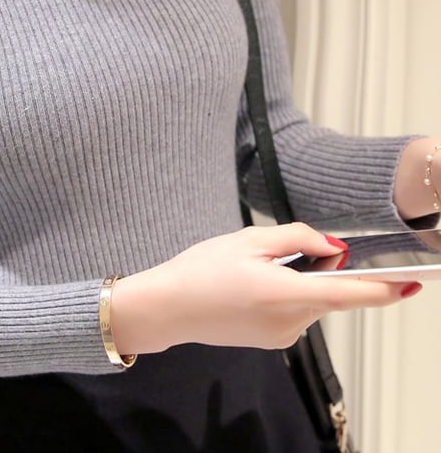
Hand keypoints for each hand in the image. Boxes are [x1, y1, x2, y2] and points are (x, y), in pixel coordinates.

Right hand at [110, 222, 419, 354]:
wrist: (169, 307)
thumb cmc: (202, 269)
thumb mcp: (248, 240)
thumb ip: (297, 239)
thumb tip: (334, 247)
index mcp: (284, 293)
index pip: (347, 294)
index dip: (384, 290)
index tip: (412, 284)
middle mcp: (290, 322)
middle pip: (327, 293)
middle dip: (318, 270)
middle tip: (276, 251)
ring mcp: (282, 336)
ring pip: (310, 302)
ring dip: (298, 282)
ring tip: (253, 269)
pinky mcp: (272, 342)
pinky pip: (294, 314)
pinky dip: (286, 296)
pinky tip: (251, 286)